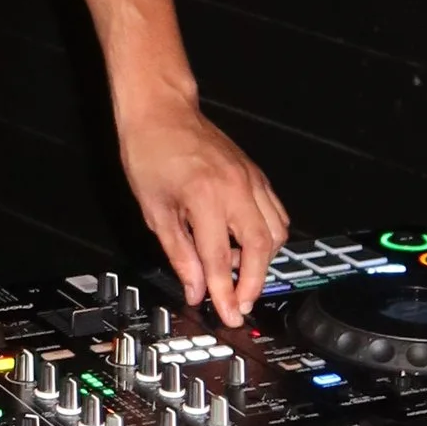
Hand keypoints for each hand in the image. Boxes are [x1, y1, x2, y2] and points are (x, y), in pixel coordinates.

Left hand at [116, 96, 286, 323]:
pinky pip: (276, 212)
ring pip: (276, 232)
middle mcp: (235, 188)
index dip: (224, 293)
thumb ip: (178, 253)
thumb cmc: (149, 152)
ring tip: (240, 274)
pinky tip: (247, 245)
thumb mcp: (154, 210)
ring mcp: (250, 179)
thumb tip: (195, 288)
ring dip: (264, 261)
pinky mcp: (256, 175)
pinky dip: (269, 236)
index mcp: (204, 197)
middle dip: (254, 284)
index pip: (220, 259)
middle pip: (261, 249)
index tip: (227, 315)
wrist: (161, 111)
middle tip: (240, 304)